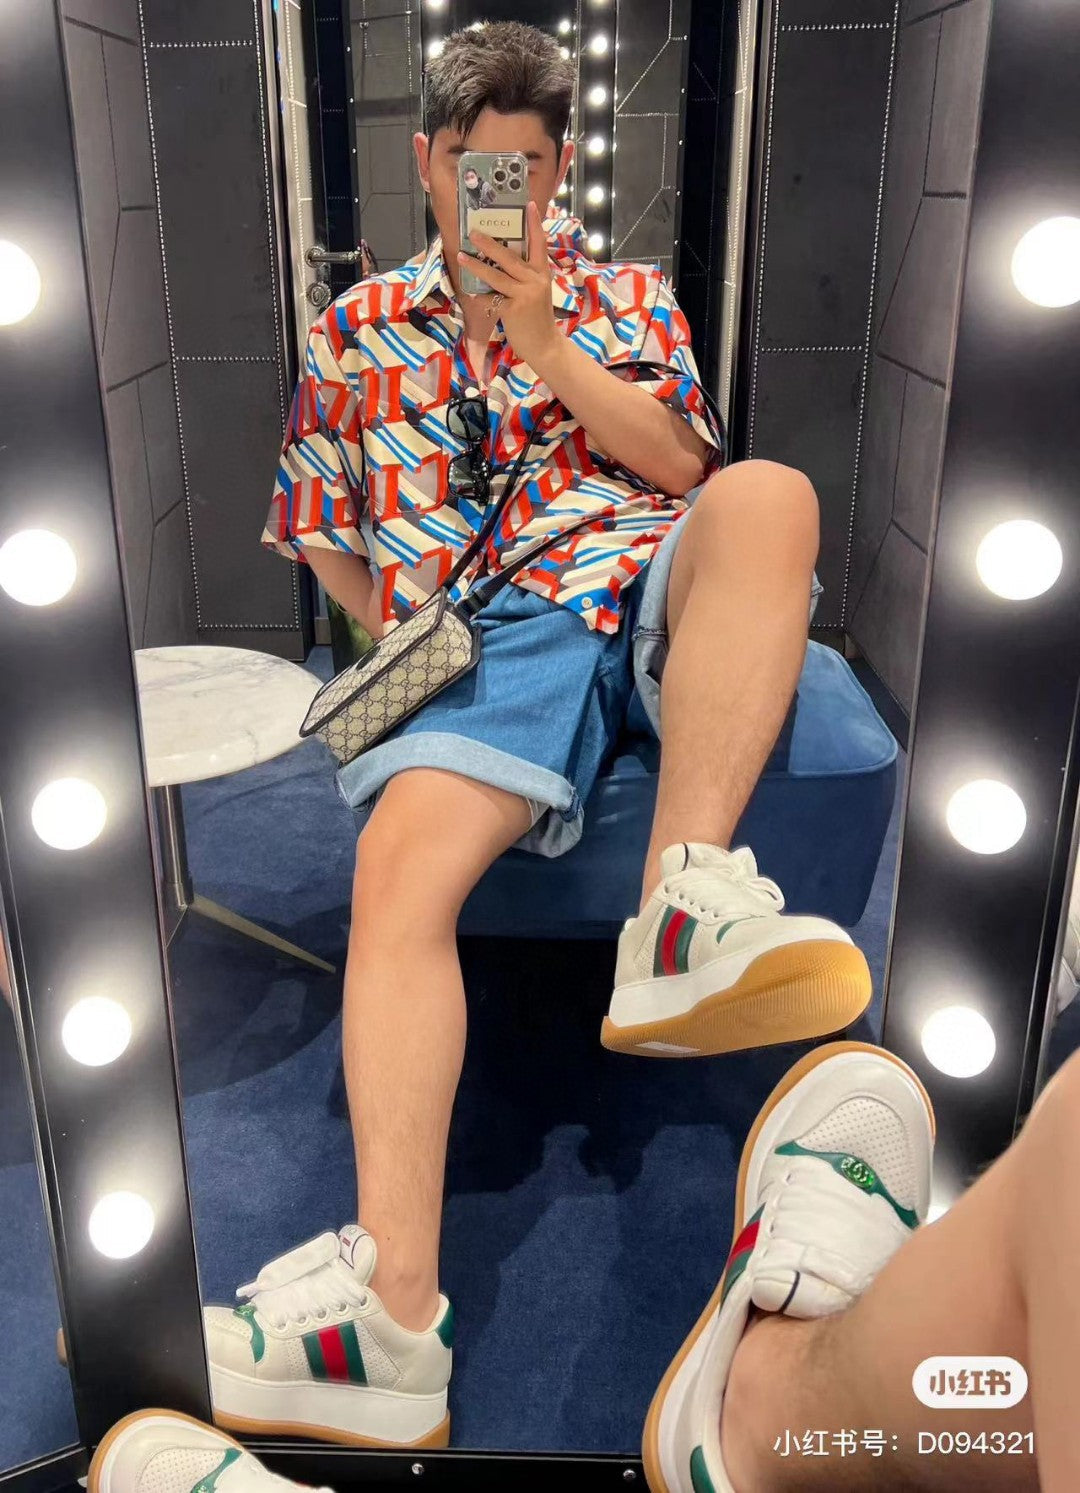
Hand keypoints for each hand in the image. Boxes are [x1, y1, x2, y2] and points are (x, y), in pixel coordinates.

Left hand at [459, 201, 559, 372]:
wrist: (544, 345)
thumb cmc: (536, 316)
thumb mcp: (536, 291)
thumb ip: (523, 275)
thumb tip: (500, 259)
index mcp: (541, 272)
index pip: (539, 243)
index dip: (535, 223)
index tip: (531, 204)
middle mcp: (535, 280)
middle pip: (509, 257)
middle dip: (489, 244)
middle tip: (473, 232)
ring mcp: (524, 295)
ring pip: (496, 276)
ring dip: (476, 266)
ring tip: (461, 256)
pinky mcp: (513, 310)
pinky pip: (491, 299)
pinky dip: (480, 296)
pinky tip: (470, 292)